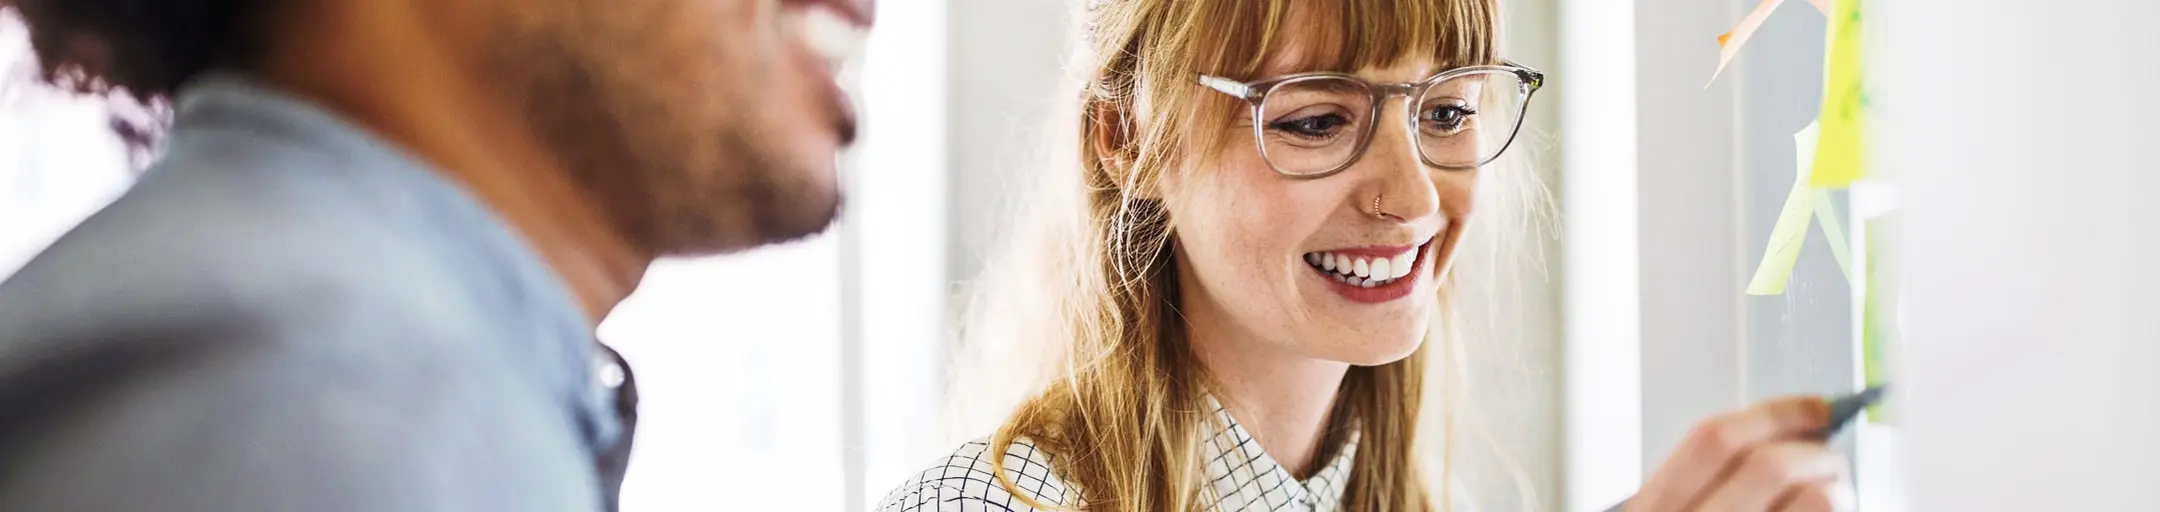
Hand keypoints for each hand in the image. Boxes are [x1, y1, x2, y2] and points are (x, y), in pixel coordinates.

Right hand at [1628, 396, 1855, 511]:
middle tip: (1829, 453)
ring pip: (1814, 496)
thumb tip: (1787, 433)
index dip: (1773, 412)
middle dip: (1814, 448)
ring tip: (1833, 490)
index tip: (1813, 405)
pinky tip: (1830, 510)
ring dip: (1835, 485)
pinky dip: (1837, 505)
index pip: (1712, 439)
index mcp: (1655, 507)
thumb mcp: (1669, 511)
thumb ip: (1704, 482)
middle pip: (1768, 464)